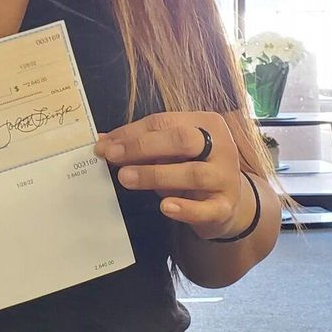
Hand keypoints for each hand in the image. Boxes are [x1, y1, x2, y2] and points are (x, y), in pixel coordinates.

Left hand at [95, 112, 247, 240]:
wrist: (227, 204)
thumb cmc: (192, 169)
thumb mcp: (171, 153)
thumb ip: (143, 145)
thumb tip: (104, 141)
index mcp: (206, 123)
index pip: (165, 122)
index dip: (132, 132)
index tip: (104, 144)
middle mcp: (221, 146)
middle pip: (182, 140)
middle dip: (143, 147)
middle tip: (112, 156)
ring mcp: (226, 177)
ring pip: (193, 174)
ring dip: (155, 175)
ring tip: (126, 178)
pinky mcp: (226, 206)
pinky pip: (207, 209)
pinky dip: (185, 209)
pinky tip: (165, 206)